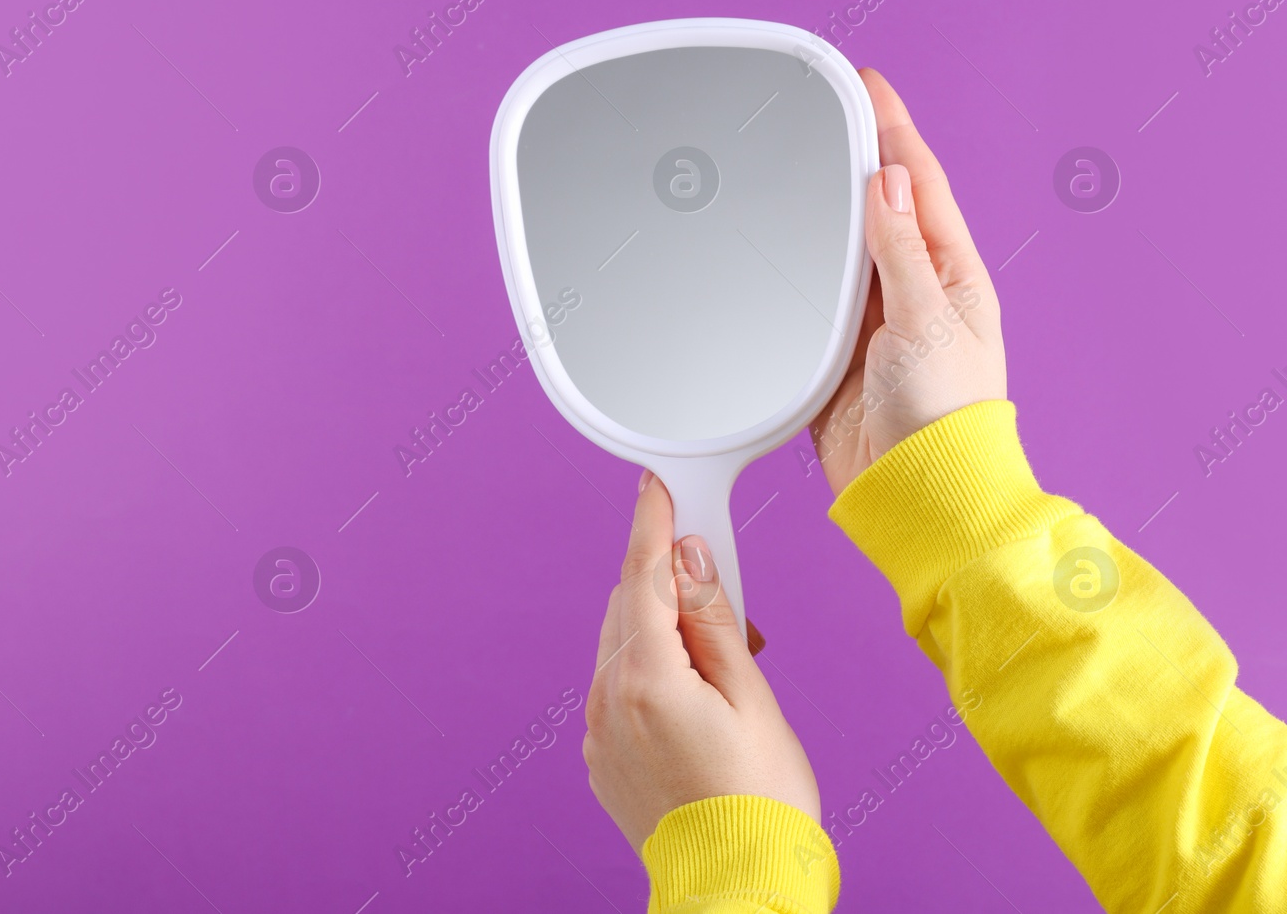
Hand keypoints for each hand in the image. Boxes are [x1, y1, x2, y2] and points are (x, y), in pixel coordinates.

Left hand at [582, 471, 820, 851]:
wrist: (740, 887)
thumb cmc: (761, 800)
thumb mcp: (751, 696)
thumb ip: (713, 619)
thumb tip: (688, 556)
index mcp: (645, 679)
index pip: (643, 575)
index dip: (652, 523)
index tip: (656, 486)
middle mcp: (607, 701)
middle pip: (629, 607)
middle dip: (672, 587)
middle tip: (732, 605)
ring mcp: (598, 733)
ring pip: (622, 646)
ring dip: (663, 632)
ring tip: (726, 666)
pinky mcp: (602, 757)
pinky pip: (618, 688)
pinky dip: (650, 673)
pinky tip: (696, 700)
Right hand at [809, 68, 1007, 496]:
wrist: (915, 496)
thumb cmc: (943, 419)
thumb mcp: (926, 321)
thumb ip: (899, 251)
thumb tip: (886, 182)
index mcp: (950, 274)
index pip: (917, 183)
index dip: (892, 129)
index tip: (866, 84)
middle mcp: (912, 292)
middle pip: (875, 208)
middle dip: (852, 157)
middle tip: (822, 108)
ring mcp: (873, 325)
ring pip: (838, 251)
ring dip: (818, 209)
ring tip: (790, 159)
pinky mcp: (834, 360)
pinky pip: (807, 304)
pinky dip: (789, 273)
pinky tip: (768, 249)